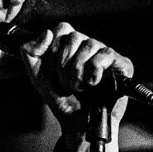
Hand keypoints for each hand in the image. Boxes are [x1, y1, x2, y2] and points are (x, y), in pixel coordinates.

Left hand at [8, 22, 132, 132]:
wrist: (77, 123)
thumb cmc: (61, 99)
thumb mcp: (37, 75)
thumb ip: (30, 51)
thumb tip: (47, 32)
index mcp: (71, 45)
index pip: (63, 28)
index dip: (54, 50)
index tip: (55, 71)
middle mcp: (89, 46)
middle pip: (74, 36)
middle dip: (64, 65)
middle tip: (67, 83)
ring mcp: (106, 54)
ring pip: (89, 45)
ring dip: (78, 71)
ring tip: (80, 87)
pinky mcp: (122, 64)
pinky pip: (105, 55)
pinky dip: (94, 72)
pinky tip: (94, 84)